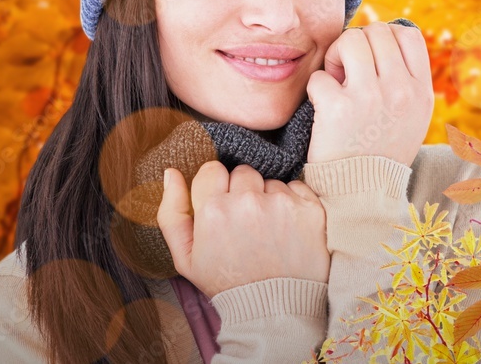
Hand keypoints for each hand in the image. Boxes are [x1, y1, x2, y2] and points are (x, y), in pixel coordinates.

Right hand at [157, 162, 328, 297]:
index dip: (215, 186)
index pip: (212, 169)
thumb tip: (171, 173)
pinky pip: (296, 187)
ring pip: (270, 181)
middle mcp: (248, 201)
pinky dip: (292, 202)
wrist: (275, 311)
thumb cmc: (228, 283)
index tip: (221, 204)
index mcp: (214, 210)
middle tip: (245, 221)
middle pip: (243, 172)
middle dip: (242, 191)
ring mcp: (281, 203)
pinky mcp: (309, 208)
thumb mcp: (186, 258)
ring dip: (268, 198)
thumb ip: (172, 212)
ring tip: (267, 230)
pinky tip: (287, 228)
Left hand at [305, 20, 433, 165]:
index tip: (373, 57)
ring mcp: (371, 98)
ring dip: (336, 56)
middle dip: (357, 44)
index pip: (408, 33)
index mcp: (421, 91)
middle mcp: (401, 90)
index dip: (386, 36)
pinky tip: (322, 106)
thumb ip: (406, 79)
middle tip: (348, 70)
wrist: (361, 195)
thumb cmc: (381, 151)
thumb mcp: (413, 117)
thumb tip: (384, 35)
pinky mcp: (338, 108)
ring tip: (335, 81)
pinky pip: (320, 75)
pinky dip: (316, 88)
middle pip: (377, 31)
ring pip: (350, 40)